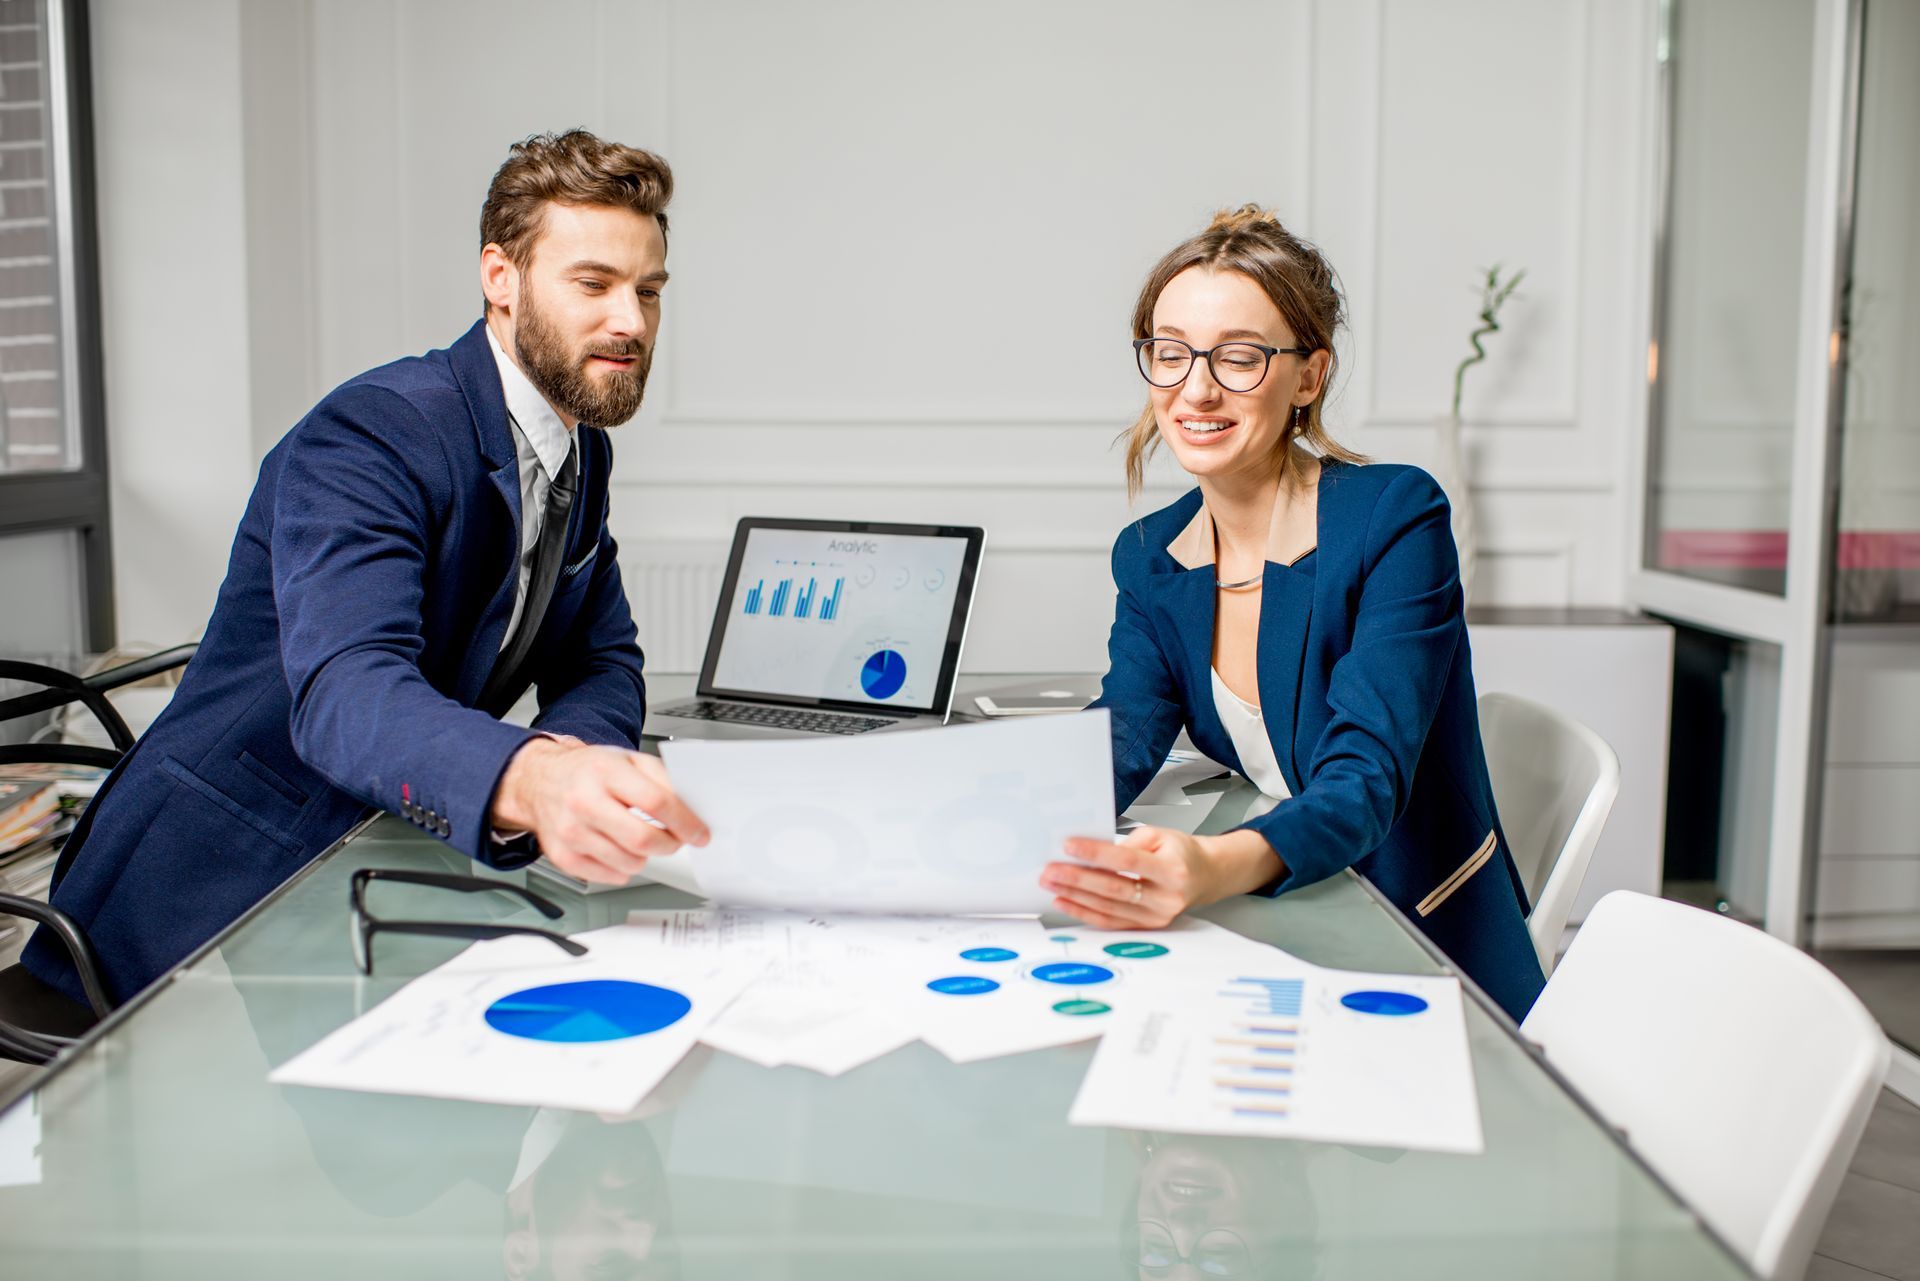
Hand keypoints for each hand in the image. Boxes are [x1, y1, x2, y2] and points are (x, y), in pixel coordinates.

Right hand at [491, 739, 708, 884]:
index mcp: (605, 772)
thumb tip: (691, 809)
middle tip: (675, 840)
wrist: (542, 781)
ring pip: (629, 863)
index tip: (699, 832)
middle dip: (669, 844)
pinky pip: (610, 876)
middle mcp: (584, 801)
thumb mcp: (629, 759)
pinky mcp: (563, 856)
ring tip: (640, 838)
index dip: (685, 821)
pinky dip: (623, 867)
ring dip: (646, 856)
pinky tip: (618, 848)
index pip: (656, 801)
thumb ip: (662, 779)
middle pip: (642, 838)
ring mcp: (571, 832)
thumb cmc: (589, 771)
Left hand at [1040, 826, 1282, 928]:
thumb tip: (1090, 854)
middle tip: (1050, 870)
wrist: (1205, 876)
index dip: (1095, 854)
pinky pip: (1111, 921)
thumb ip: (1127, 844)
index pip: (1127, 861)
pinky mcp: (1147, 927)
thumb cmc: (1181, 852)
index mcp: (1172, 869)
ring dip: (1075, 896)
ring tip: (1051, 883)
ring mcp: (1157, 917)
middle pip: (1114, 888)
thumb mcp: (1160, 836)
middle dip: (1077, 879)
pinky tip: (1065, 900)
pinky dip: (1084, 912)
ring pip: (1109, 908)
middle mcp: (1166, 897)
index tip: (1069, 845)